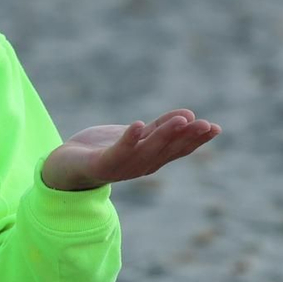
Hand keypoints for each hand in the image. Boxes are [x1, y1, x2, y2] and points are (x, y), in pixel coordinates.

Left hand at [41, 109, 220, 191]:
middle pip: (168, 150)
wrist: (67, 165)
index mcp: (151, 159)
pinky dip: (128, 139)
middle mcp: (140, 165)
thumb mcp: (137, 136)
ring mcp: (122, 166)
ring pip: (147, 149)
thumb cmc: (104, 150)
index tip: (216, 128)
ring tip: (181, 120)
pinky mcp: (101, 163)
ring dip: (164, 135)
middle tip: (207, 124)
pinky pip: (117, 151)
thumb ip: (159, 128)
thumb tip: (188, 115)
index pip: (178, 149)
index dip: (197, 140)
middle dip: (188, 137)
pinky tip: (137, 125)